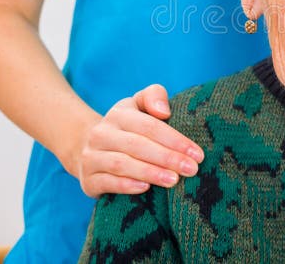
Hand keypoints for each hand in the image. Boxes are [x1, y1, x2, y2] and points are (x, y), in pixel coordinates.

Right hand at [74, 84, 204, 197]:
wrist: (88, 148)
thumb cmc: (128, 127)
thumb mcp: (139, 105)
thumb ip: (154, 96)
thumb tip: (164, 111)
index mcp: (118, 115)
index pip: (149, 126)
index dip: (175, 140)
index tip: (197, 153)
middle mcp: (101, 134)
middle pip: (138, 145)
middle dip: (168, 158)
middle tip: (191, 169)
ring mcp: (91, 157)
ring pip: (122, 164)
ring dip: (150, 173)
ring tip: (174, 180)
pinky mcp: (87, 180)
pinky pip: (107, 182)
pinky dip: (126, 186)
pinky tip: (146, 189)